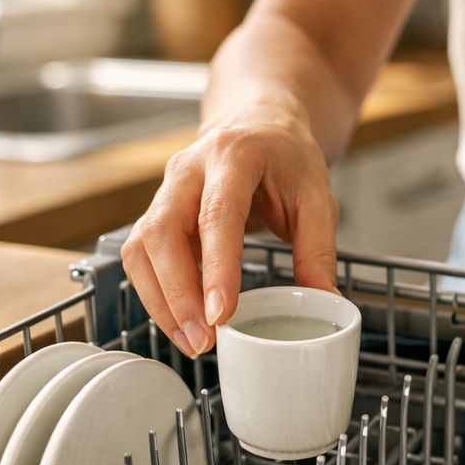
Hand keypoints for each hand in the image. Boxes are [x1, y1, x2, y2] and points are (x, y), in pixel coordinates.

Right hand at [121, 105, 339, 357]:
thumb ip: (319, 247)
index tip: (221, 313)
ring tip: (193, 342)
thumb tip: (324, 300)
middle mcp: (188, 169)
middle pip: (163, 232)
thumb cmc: (285, 156)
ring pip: (141, 248)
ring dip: (161, 301)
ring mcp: (165, 190)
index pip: (217, 214)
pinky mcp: (155, 213)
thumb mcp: (317, 194)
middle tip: (204, 339)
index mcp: (234, 156)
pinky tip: (180, 323)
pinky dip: (155, 294)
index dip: (216, 267)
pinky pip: (140, 257)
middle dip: (178, 293)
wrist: (256, 123)